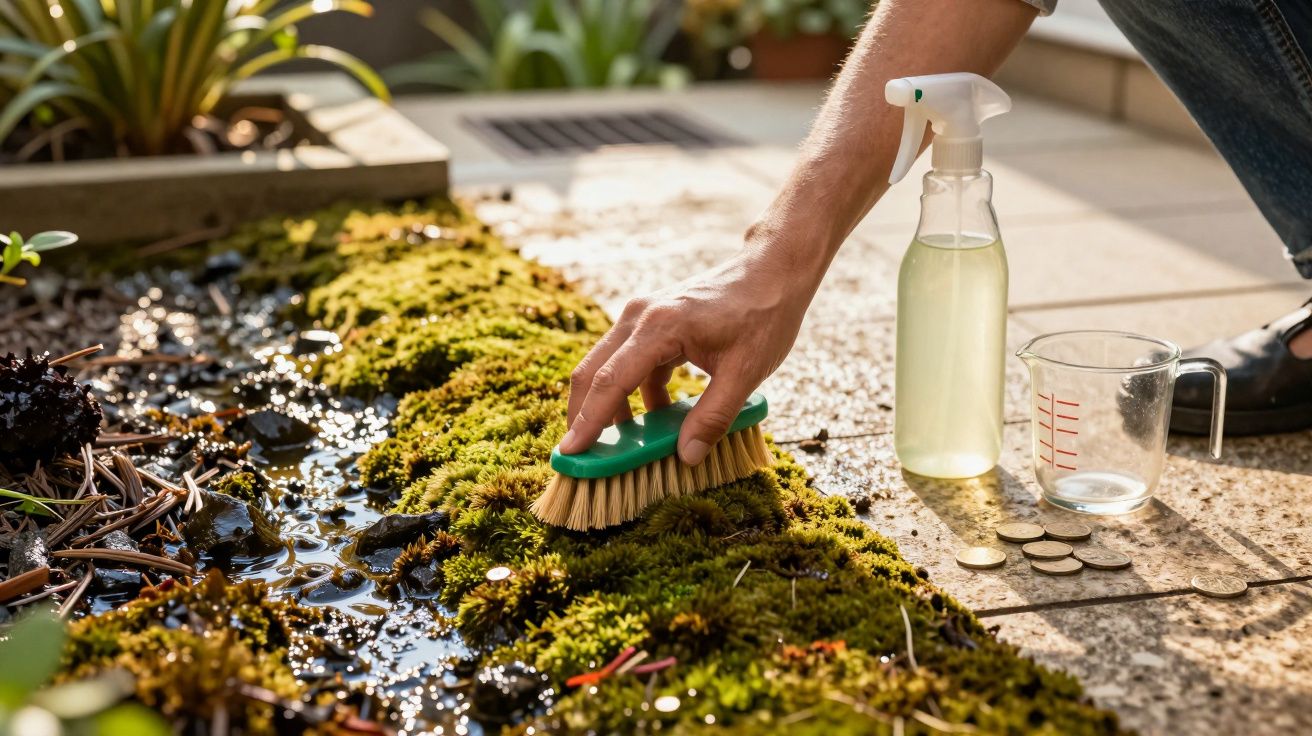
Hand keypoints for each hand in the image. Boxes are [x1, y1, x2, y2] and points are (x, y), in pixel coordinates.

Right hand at [560, 248, 815, 464]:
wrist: (772, 270)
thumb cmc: (763, 315)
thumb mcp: (746, 372)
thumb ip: (714, 416)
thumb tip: (687, 457)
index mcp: (660, 326)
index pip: (611, 381)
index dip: (588, 421)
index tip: (569, 453)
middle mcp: (640, 316)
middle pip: (593, 371)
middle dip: (582, 415)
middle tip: (580, 456)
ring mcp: (642, 315)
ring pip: (606, 366)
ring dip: (608, 406)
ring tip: (618, 445)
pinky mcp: (651, 321)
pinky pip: (628, 362)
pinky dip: (632, 392)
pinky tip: (654, 417)